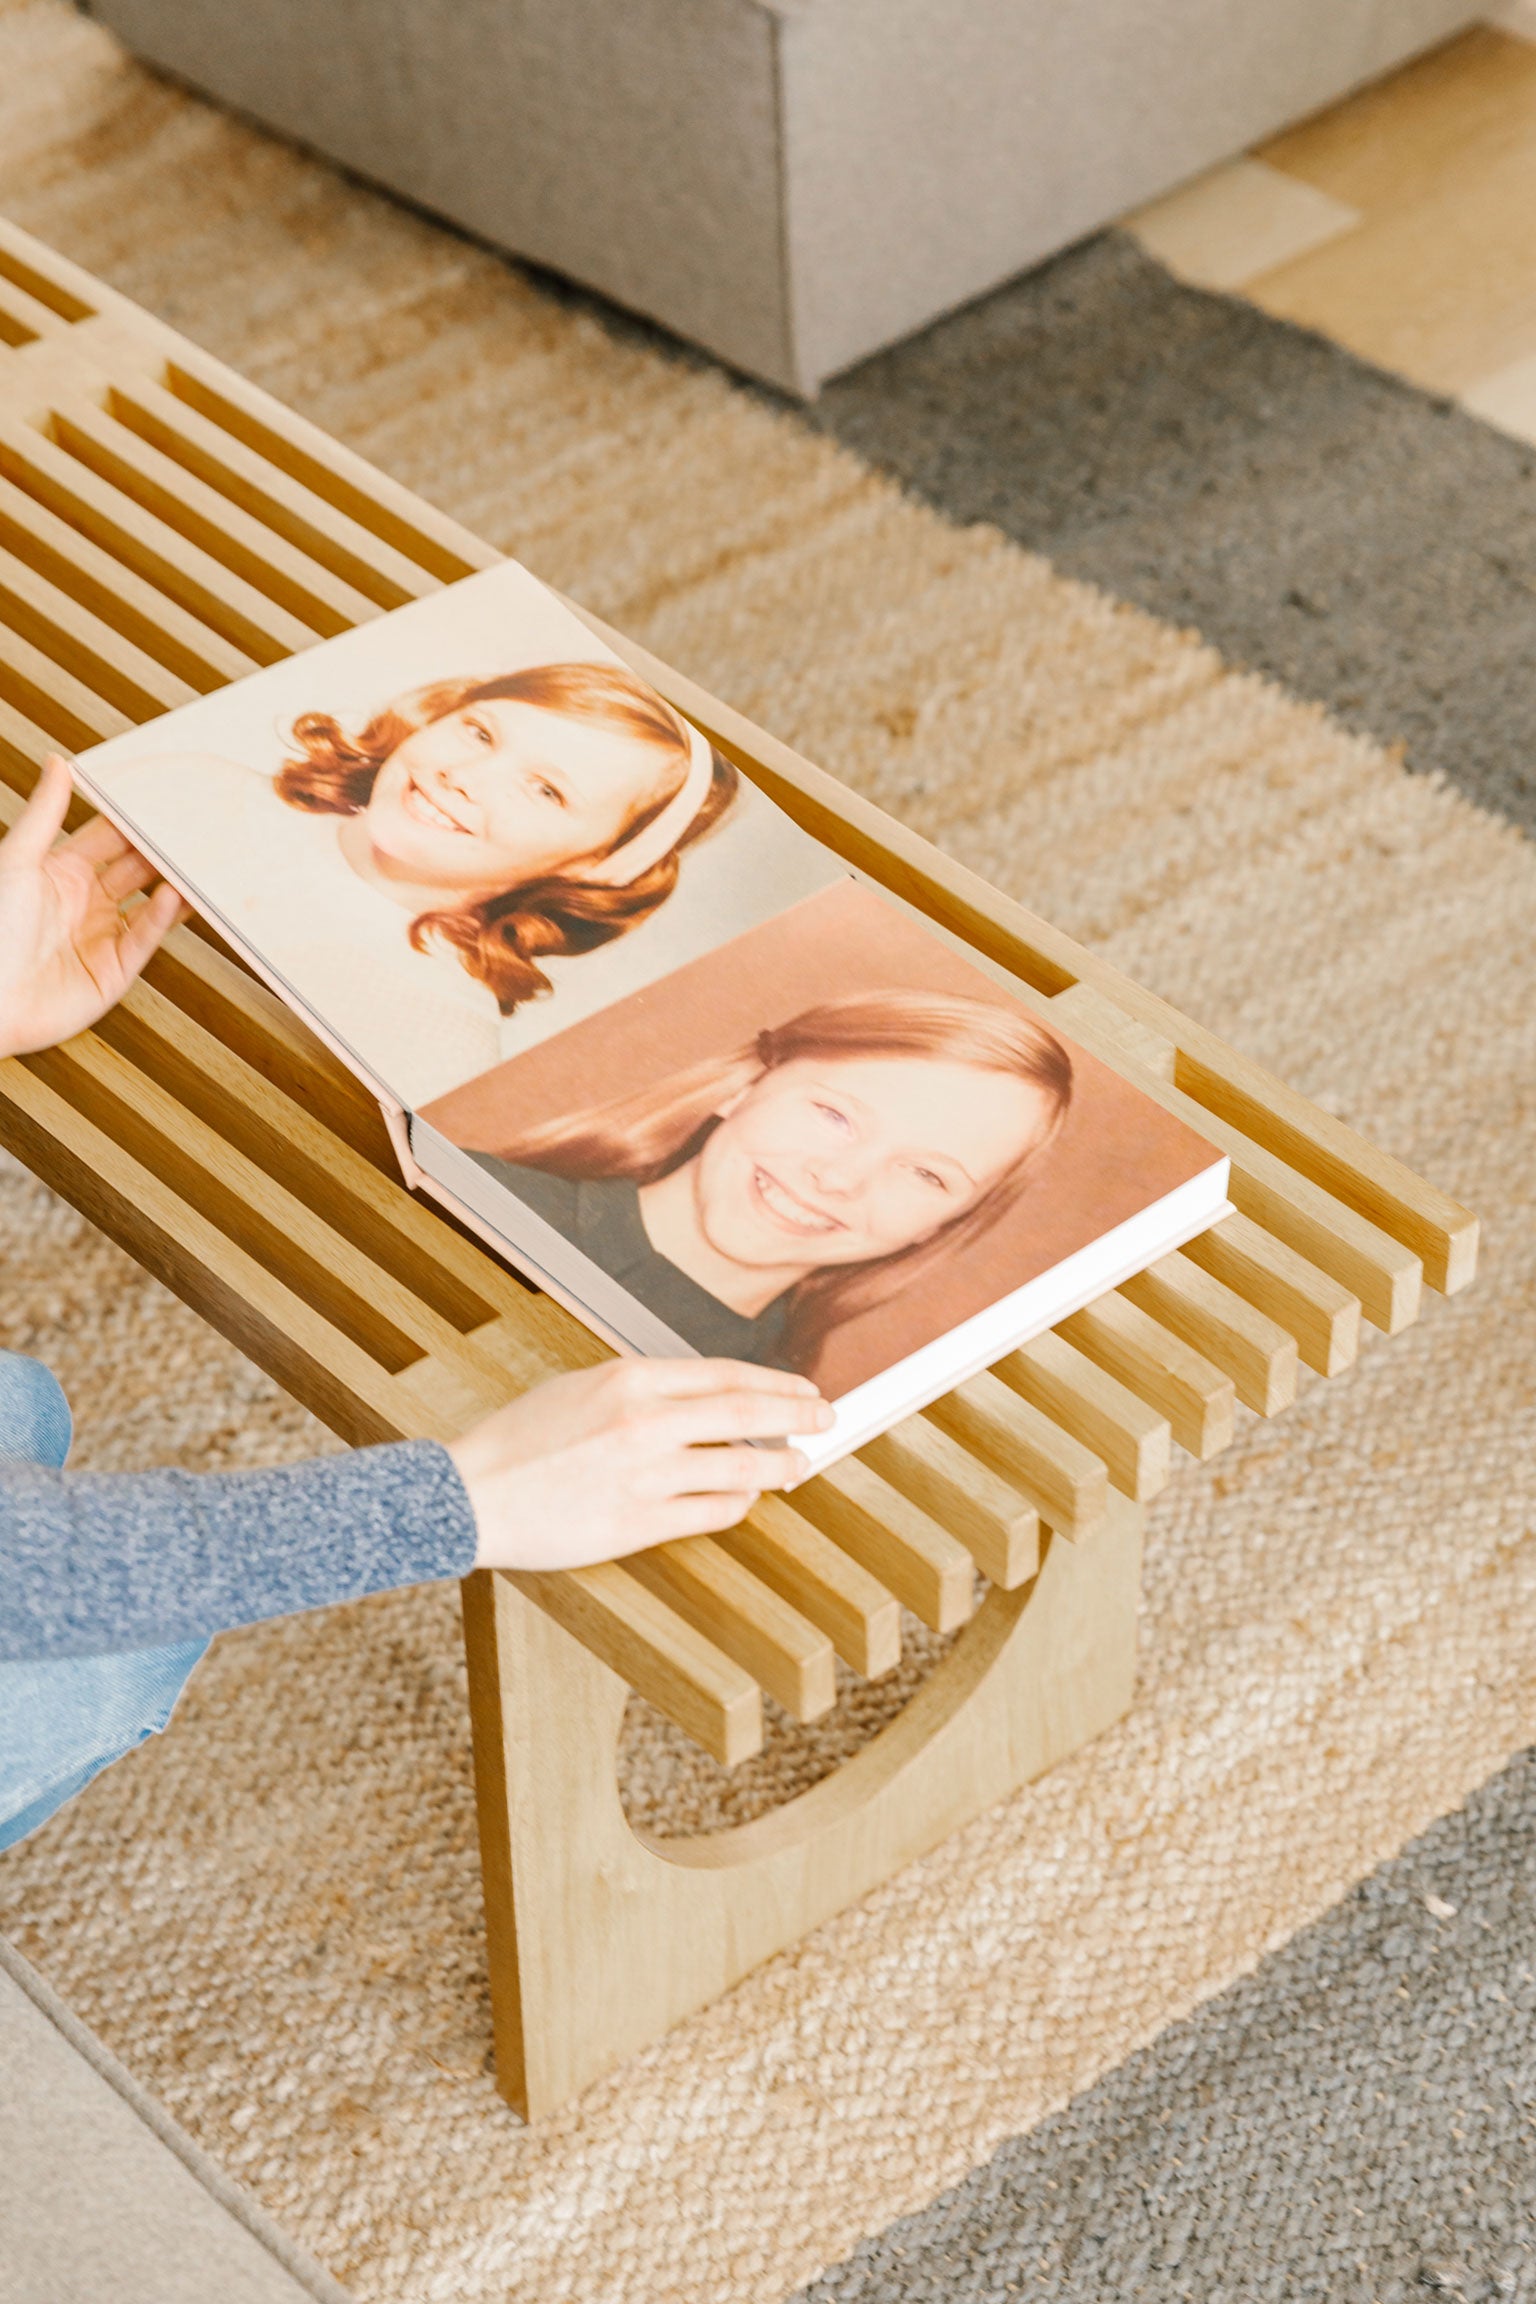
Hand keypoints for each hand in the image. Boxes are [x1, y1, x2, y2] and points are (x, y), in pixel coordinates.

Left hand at [0, 754, 187, 1058]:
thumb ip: (45, 812)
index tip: (164, 799)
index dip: (134, 820)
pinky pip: (145, 940)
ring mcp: (101, 938)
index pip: (109, 839)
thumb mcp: (18, 859)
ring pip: (150, 905)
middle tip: (195, 828)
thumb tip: (58, 762)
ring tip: (199, 864)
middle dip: (163, 850)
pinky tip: (176, 897)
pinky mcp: (114, 973)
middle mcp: (84, 903)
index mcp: (60, 874)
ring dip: (174, 885)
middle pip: (136, 870)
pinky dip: (162, 918)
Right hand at [447, 1359, 835, 1572]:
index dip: (776, 1382)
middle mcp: (643, 1421)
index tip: (804, 1389)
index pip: (726, 1374)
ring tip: (799, 1465)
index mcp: (629, 1378)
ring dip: (780, 1464)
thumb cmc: (519, 1439)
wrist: (472, 1494)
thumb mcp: (582, 1386)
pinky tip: (745, 1498)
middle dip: (797, 1414)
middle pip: (746, 1411)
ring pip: (740, 1465)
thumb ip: (643, 1387)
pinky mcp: (637, 1524)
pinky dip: (737, 1503)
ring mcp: (644, 1475)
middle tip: (826, 1418)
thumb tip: (705, 1396)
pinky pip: (710, 1512)